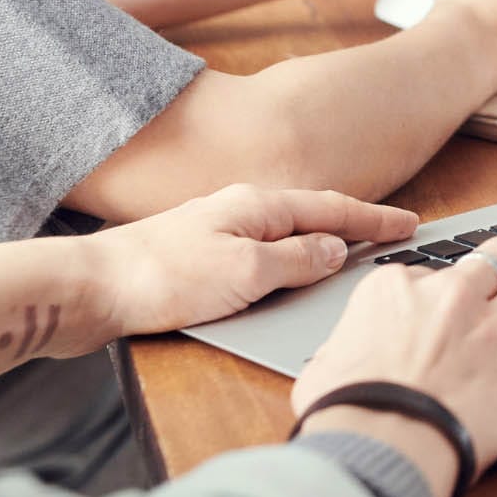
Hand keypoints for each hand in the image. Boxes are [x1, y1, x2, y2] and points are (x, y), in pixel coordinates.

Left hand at [78, 184, 418, 353]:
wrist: (86, 291)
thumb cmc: (159, 277)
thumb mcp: (245, 272)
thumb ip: (296, 260)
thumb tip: (334, 250)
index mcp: (257, 205)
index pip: (333, 208)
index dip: (375, 219)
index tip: (410, 224)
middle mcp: (238, 211)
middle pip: (312, 216)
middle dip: (354, 225)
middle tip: (392, 236)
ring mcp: (216, 233)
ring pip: (285, 236)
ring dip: (320, 245)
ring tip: (352, 257)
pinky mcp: (197, 260)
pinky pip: (261, 256)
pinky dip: (288, 263)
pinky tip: (289, 278)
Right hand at [291, 237, 496, 496]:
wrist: (371, 445)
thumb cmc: (343, 411)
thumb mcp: (323, 365)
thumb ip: (345, 348)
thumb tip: (344, 358)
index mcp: (398, 289)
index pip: (431, 271)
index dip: (439, 289)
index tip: (439, 308)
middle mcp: (452, 299)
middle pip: (496, 258)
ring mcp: (491, 335)